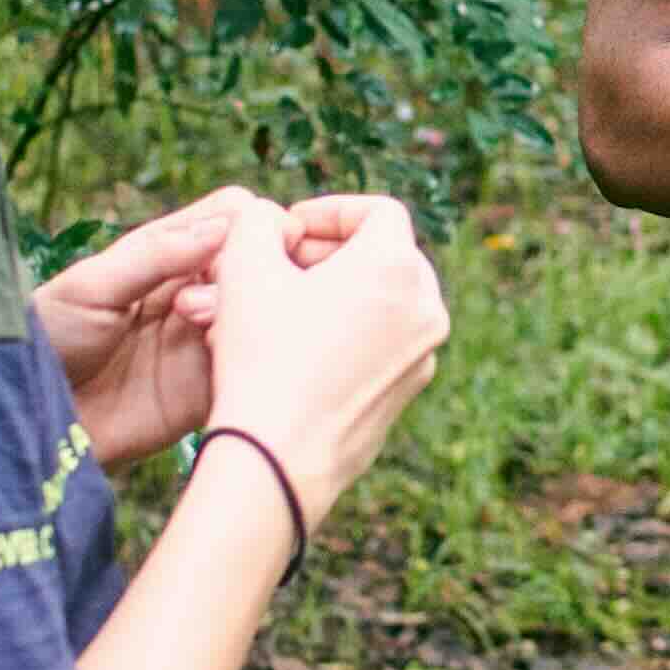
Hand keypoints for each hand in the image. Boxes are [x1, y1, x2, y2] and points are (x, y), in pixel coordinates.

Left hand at [36, 188, 279, 465]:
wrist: (28, 415)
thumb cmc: (48, 337)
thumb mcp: (93, 286)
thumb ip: (157, 255)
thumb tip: (226, 226)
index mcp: (166, 254)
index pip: (233, 217)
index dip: (255, 222)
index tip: (256, 241)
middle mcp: (195, 291)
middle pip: (262, 262)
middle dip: (260, 269)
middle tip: (224, 292)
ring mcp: (205, 341)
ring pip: (266, 314)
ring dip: (252, 314)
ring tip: (203, 327)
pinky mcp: (209, 390)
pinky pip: (255, 369)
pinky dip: (256, 360)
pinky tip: (224, 361)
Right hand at [193, 193, 451, 514]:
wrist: (278, 458)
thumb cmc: (261, 357)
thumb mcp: (243, 266)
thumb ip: (257, 220)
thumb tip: (273, 221)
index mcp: (397, 266)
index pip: (378, 211)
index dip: (329, 211)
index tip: (289, 230)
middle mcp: (426, 307)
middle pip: (384, 256)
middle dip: (329, 254)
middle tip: (280, 267)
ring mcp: (424, 354)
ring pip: (383, 302)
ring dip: (335, 293)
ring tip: (281, 308)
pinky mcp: (408, 391)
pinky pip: (382, 343)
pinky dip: (348, 332)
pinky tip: (298, 349)